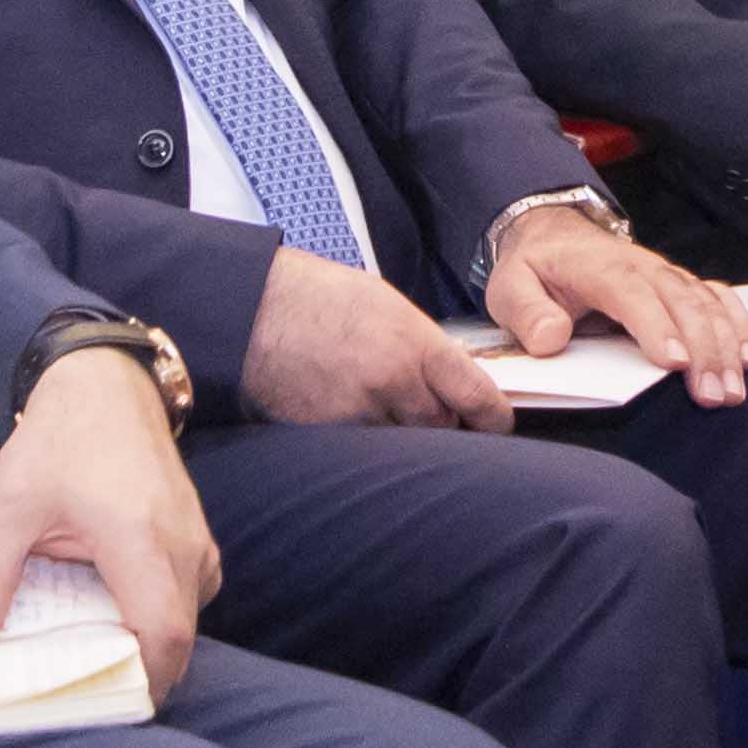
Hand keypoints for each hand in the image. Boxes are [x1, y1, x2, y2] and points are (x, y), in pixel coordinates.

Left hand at [0, 352, 212, 696]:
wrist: (104, 383)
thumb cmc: (60, 438)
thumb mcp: (9, 505)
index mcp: (140, 541)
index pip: (163, 635)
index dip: (144, 682)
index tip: (106, 707)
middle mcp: (182, 545)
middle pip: (179, 638)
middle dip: (140, 673)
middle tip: (87, 693)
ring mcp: (196, 538)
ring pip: (186, 618)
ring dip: (149, 643)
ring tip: (93, 657)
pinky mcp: (196, 534)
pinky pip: (189, 594)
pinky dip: (158, 614)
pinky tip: (111, 613)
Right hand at [242, 240, 513, 431]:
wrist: (251, 311)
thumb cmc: (315, 297)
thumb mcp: (385, 305)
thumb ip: (422, 344)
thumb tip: (449, 375)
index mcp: (416, 344)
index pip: (477, 397)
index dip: (493, 419)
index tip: (497, 426)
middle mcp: (395, 382)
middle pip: (442, 427)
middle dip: (442, 424)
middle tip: (430, 412)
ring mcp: (360, 413)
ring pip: (402, 443)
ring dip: (400, 434)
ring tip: (378, 406)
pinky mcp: (329, 435)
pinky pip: (363, 450)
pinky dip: (364, 442)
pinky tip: (346, 414)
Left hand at [494, 217, 747, 406]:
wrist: (555, 238)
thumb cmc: (535, 270)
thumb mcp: (509, 288)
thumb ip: (526, 313)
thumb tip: (550, 339)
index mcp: (599, 267)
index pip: (631, 294)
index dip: (656, 326)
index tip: (674, 363)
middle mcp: (642, 267)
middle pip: (682, 303)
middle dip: (704, 350)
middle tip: (713, 397)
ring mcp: (667, 275)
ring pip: (707, 304)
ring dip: (726, 346)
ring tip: (734, 390)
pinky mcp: (681, 287)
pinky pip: (719, 299)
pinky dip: (739, 324)